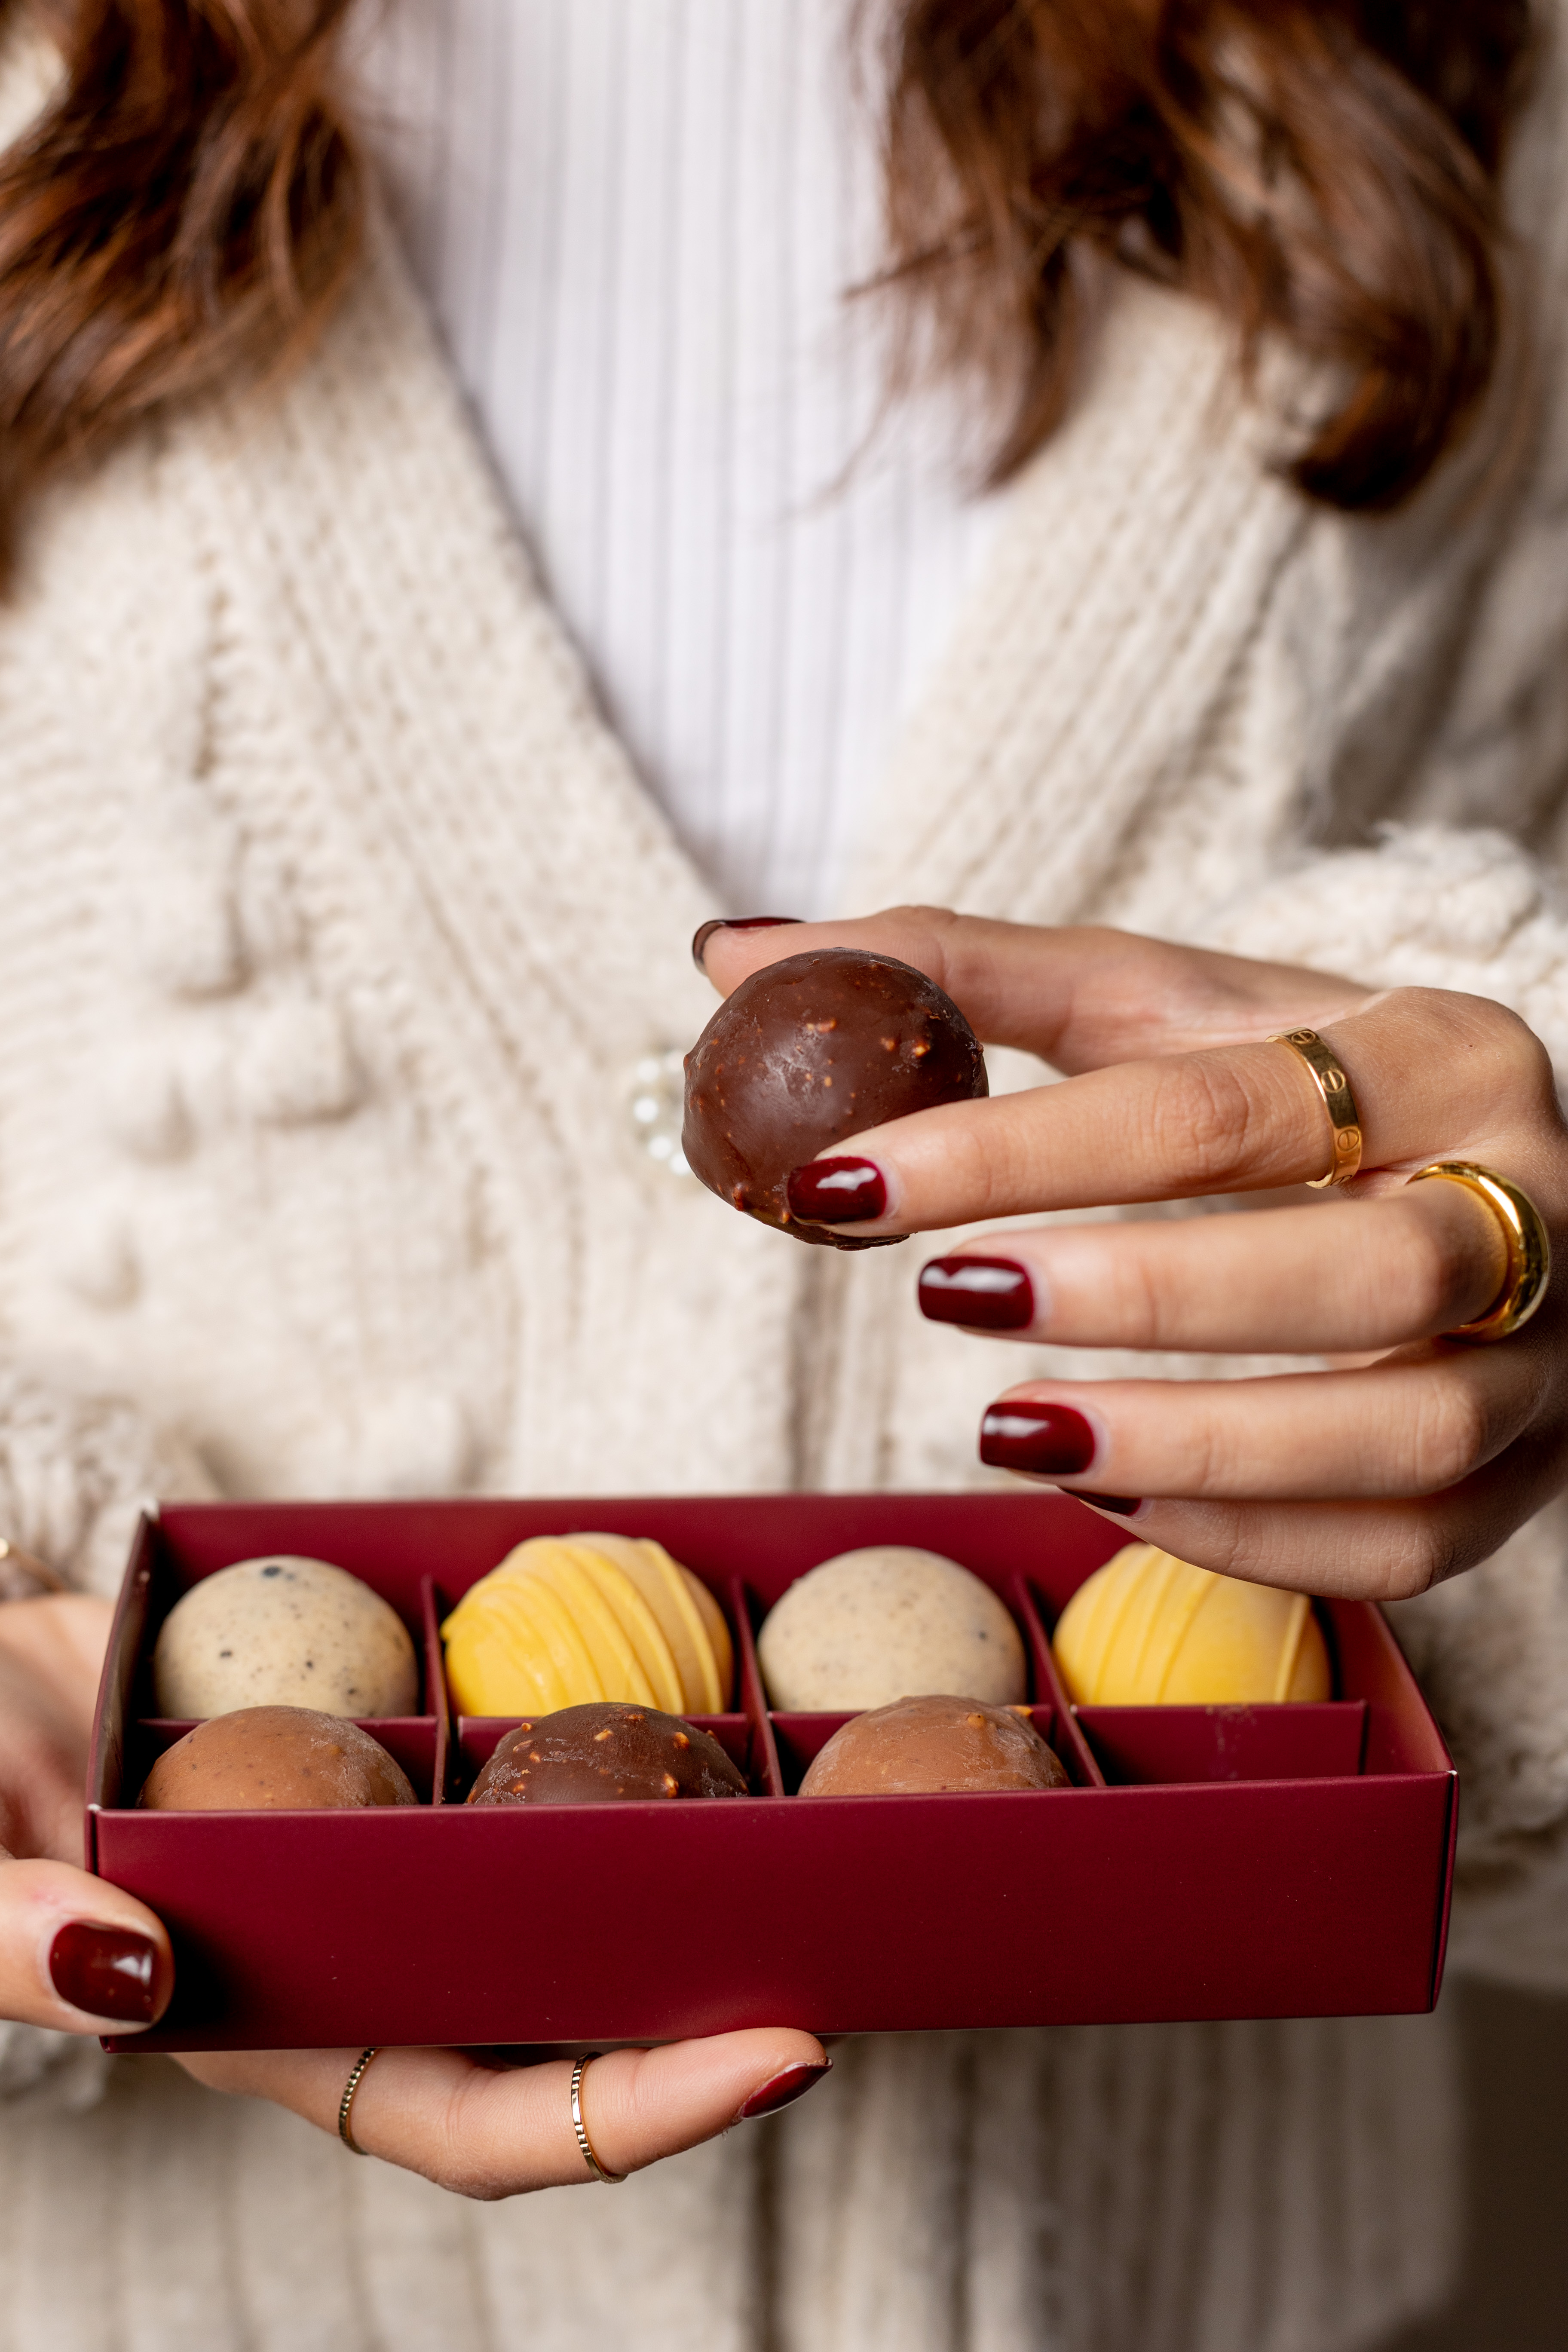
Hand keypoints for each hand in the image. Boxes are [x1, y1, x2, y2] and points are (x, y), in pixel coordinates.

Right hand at [0, 1596, 826, 2189]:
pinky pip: (522, 1782)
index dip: (638, 2113)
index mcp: (284, 2036)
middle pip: (571, 2025)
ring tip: (820, 1842)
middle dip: (713, 2007)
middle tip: (861, 1947)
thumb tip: (122, 1977)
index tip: (789, 2053)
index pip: (488, 2122)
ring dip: (684, 1886)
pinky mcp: (394, 1767)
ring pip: (568, 1904)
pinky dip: (602, 1760)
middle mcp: (365, 1966)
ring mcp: (391, 1865)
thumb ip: (12, 1935)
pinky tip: (679, 1701)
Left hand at [699, 908, 1567, 1599]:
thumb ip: (961, 975)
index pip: (1228, 1106)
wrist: (1477, 1169)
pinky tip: (1109, 1493)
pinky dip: (1250, 1536)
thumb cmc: (1293, 1085)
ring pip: (1401, 1432)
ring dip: (1194, 1444)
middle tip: (948, 1297)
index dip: (1024, 1151)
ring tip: (1004, 1430)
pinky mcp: (1528, 1479)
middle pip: (1358, 1268)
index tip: (845, 1181)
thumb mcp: (1155, 1006)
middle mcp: (1534, 1198)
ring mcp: (1546, 1357)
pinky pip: (1403, 1545)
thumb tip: (726, 954)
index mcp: (1441, 1049)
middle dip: (1142, 1295)